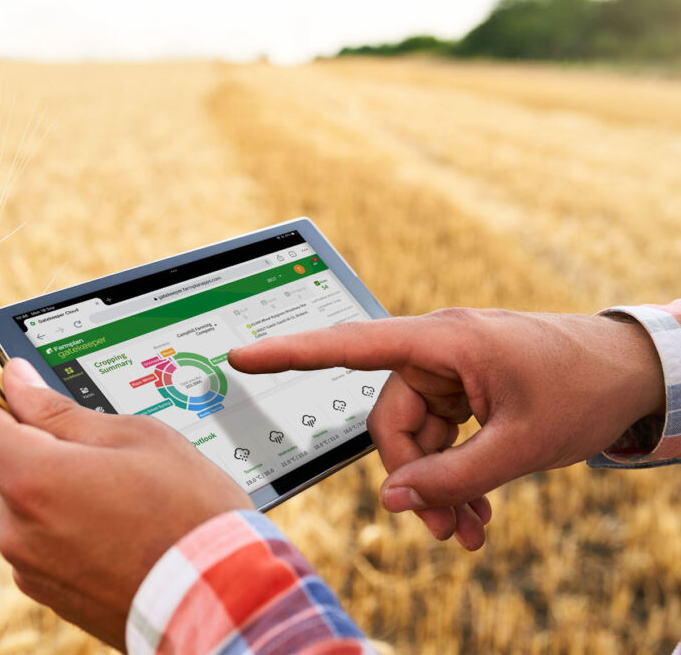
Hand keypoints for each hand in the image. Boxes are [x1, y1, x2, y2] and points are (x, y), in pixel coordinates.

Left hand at [0, 358, 252, 648]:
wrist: (224, 603)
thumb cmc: (190, 511)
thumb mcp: (136, 437)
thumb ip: (61, 409)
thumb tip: (15, 381)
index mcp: (33, 480)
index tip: (20, 390)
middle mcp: (18, 530)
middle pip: (5, 465)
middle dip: (46, 448)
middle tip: (110, 452)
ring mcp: (31, 569)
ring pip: (30, 504)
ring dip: (64, 489)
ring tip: (129, 499)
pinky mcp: (50, 594)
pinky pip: (46, 542)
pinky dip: (74, 527)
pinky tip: (124, 530)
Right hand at [229, 308, 664, 549]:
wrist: (632, 374)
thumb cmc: (582, 389)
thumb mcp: (521, 444)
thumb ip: (454, 476)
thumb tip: (395, 502)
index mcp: (443, 342)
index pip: (351, 345)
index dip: (291, 353)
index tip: (242, 355)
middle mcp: (436, 352)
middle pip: (391, 421)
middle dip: (413, 480)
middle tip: (446, 532)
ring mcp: (450, 373)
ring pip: (415, 438)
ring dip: (439, 487)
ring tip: (472, 531)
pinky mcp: (464, 392)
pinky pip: (441, 439)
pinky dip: (455, 475)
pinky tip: (478, 512)